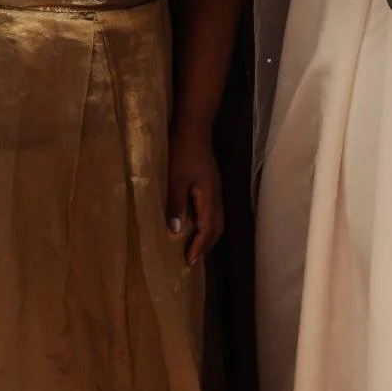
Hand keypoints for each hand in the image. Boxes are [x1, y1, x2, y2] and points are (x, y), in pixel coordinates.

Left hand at [165, 129, 223, 266]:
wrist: (193, 128)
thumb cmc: (181, 153)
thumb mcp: (174, 179)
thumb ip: (176, 205)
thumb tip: (176, 231)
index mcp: (209, 198)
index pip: (208, 229)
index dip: (199, 246)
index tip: (189, 262)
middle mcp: (216, 196)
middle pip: (217, 227)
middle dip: (207, 245)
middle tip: (193, 259)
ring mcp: (215, 189)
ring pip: (217, 219)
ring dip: (208, 235)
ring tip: (196, 246)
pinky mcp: (211, 183)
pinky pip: (213, 211)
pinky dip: (207, 223)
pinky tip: (196, 223)